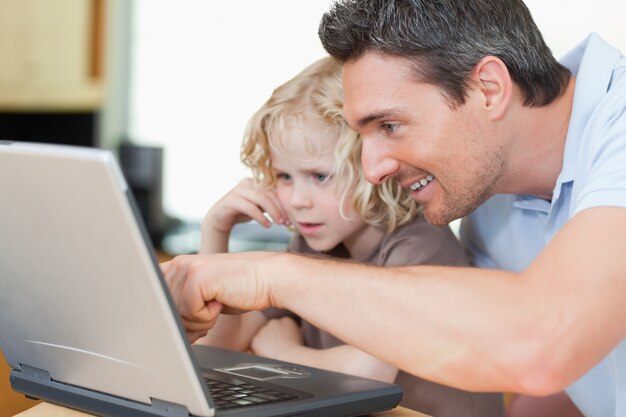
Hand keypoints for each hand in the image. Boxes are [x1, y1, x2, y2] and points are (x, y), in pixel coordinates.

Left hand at [160, 251, 282, 341]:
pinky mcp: (197, 277)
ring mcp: (186, 268)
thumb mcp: (202, 298)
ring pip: (176, 314)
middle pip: (164, 312)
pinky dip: (207, 316)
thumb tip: (158, 332)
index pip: (152, 300)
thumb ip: (178, 307)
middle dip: (187, 322)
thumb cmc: (238, 291)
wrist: (268, 279)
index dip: (169, 318)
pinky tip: (221, 300)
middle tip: (210, 310)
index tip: (191, 318)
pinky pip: (190, 313)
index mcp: (174, 267)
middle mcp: (177, 264)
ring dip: (199, 320)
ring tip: (217, 303)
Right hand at [203, 177, 288, 234]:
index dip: (282, 203)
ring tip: (278, 223)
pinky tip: (267, 225)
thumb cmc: (242, 212)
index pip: (273, 190)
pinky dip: (261, 217)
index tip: (288, 217)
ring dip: (273, 212)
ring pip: (261, 199)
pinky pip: (250, 208)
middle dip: (279, 209)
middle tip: (285, 222)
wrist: (220, 218)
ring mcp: (238, 190)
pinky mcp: (231, 200)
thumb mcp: (258, 207)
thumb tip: (288, 212)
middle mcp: (247, 182)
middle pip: (269, 194)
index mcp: (255, 182)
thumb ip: (270, 204)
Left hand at [251, 317, 302, 358]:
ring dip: (265, 342)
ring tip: (272, 351)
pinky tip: (266, 354)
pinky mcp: (255, 340)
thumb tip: (297, 330)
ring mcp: (263, 330)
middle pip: (270, 329)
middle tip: (277, 346)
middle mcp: (273, 322)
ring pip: (262, 336)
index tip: (283, 340)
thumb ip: (294, 330)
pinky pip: (256, 344)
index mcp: (286, 320)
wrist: (288, 359)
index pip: (280, 325)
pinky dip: (258, 349)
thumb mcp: (300, 336)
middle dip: (271, 336)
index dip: (281, 333)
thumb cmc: (296, 351)